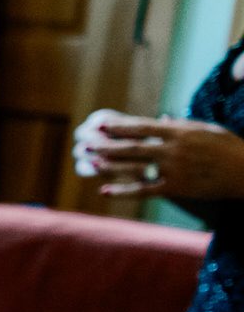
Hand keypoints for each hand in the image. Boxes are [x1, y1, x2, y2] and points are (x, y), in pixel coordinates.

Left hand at [72, 109, 243, 199]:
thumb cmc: (227, 147)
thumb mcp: (205, 130)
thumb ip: (181, 126)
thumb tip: (164, 119)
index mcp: (179, 131)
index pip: (141, 127)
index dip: (118, 126)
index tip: (99, 124)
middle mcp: (173, 149)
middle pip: (132, 146)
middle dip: (107, 145)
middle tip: (85, 143)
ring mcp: (174, 169)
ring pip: (135, 167)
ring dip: (110, 165)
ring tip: (90, 162)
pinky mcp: (176, 188)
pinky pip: (145, 190)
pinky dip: (124, 192)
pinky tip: (105, 192)